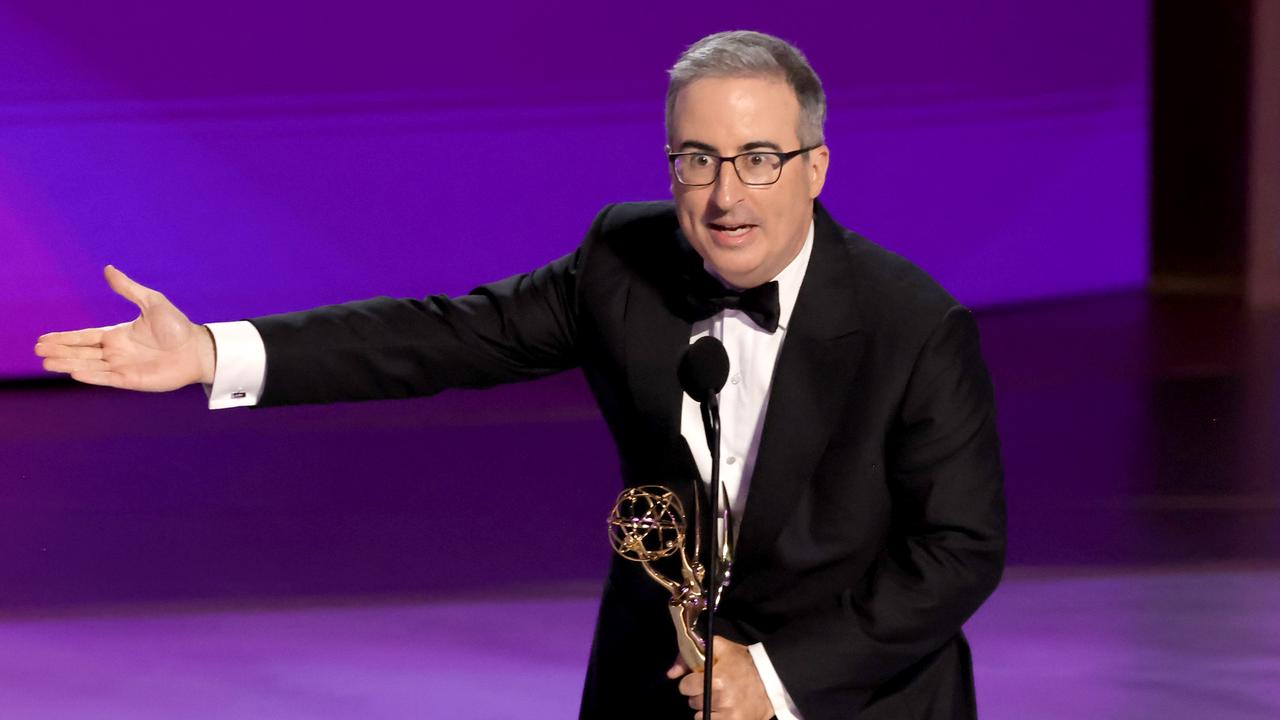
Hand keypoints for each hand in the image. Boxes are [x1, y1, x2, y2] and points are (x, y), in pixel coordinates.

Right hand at [34, 265, 215, 389]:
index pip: (85, 336)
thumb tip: (108, 269)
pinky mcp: (132, 380)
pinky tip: (75, 373)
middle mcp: (116, 352)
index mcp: (117, 335)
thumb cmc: (177, 326)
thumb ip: (128, 289)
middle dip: (60, 351)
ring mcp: (122, 367)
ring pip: (89, 366)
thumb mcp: (151, 302)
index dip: (65, 338)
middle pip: (81, 352)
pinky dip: (91, 376)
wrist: (198, 348)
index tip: (43, 338)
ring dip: (69, 364)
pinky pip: (107, 378)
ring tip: (47, 363)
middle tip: (38, 350)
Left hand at [666, 637, 773, 719]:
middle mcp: (721, 699)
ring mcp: (729, 716)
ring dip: (706, 708)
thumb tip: (670, 673)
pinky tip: (723, 710)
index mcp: (716, 679)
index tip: (698, 679)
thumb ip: (690, 656)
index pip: (685, 686)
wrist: (771, 679)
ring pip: (700, 716)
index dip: (690, 681)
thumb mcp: (720, 648)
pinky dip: (714, 717)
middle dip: (698, 693)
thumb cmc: (744, 662)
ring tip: (719, 699)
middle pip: (692, 702)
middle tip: (712, 687)